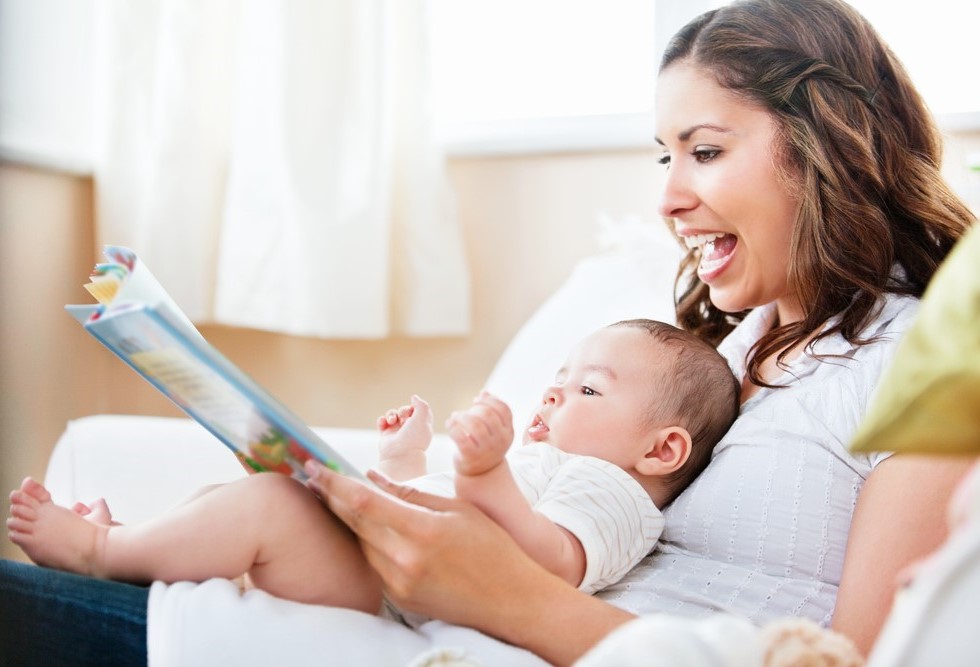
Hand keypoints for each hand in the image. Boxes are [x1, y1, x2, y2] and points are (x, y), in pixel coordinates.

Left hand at [305, 461, 536, 627]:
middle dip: (331, 497)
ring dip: (347, 520)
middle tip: (313, 476)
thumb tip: (371, 477)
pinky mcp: (400, 599)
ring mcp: (400, 584)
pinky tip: (362, 527)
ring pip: (361, 544)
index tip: (314, 467)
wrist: (511, 601)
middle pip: (354, 523)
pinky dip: (366, 542)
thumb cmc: (492, 547)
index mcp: (423, 531)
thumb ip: (410, 493)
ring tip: (333, 496)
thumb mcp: (456, 509)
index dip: (334, 483)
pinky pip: (374, 564)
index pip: (364, 503)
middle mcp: (405, 561)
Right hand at [377, 395, 431, 479]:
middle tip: (404, 419)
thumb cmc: (413, 438)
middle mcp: (409, 428)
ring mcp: (397, 432)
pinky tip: (384, 424)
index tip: (414, 412)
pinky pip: (382, 422)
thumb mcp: (423, 418)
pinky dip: (382, 420)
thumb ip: (421, 405)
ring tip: (392, 421)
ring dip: (391, 414)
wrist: (400, 456)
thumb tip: (414, 397)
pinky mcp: (386, 435)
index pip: (418, 410)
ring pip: (392, 414)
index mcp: (421, 425)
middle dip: (403, 410)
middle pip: (404, 410)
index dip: (415, 407)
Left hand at [445, 391, 514, 476]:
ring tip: (454, 417)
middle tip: (462, 413)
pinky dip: (453, 427)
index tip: (476, 400)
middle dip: (473, 409)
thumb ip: (492, 412)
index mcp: (509, 431)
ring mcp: (487, 450)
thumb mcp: (494, 431)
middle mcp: (501, 440)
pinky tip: (449, 425)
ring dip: (460, 416)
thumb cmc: (485, 446)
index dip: (489, 400)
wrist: (481, 474)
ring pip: (474, 424)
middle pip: (488, 414)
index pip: (503, 409)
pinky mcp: (471, 456)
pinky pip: (461, 437)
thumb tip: (484, 392)